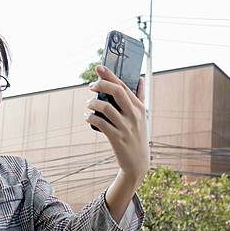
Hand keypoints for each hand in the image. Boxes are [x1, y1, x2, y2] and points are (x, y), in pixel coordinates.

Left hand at [86, 65, 148, 179]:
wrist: (138, 162)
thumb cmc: (137, 136)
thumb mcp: (142, 116)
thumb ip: (140, 97)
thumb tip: (141, 79)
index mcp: (139, 108)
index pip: (124, 85)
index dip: (110, 74)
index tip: (99, 67)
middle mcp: (134, 115)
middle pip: (116, 91)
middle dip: (101, 84)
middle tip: (91, 86)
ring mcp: (125, 127)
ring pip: (106, 107)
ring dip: (92, 103)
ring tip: (88, 104)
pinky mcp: (116, 138)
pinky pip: (100, 123)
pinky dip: (90, 117)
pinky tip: (87, 116)